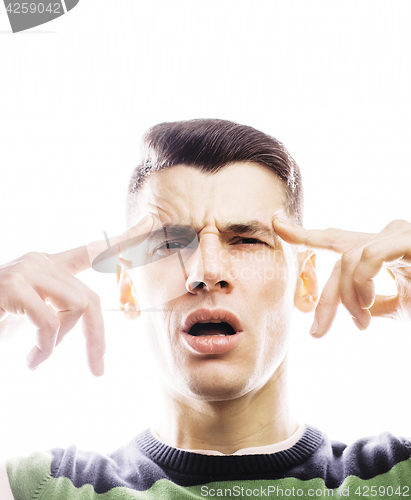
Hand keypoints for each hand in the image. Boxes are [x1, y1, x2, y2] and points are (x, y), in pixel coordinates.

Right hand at [0, 215, 153, 374]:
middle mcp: (40, 262)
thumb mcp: (35, 317)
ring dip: (63, 343)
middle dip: (97, 338)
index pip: (92, 251)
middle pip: (92, 299)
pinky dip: (46, 348)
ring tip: (40, 360)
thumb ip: (62, 313)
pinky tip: (32, 361)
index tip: (150, 227)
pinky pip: (51, 321)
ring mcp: (26, 270)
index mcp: (48, 267)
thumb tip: (93, 321)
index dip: (123, 241)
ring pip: (79, 307)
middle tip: (97, 368)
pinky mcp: (13, 285)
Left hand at [273, 218, 410, 336]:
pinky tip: (369, 303)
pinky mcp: (407, 238)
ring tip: (361, 323)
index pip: (334, 238)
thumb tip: (352, 310)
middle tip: (317, 332)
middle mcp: (386, 234)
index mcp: (380, 247)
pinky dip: (362, 282)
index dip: (303, 233)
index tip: (275, 223)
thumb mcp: (396, 306)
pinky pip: (368, 257)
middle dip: (325, 298)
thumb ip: (370, 302)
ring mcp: (396, 234)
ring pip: (346, 261)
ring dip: (347, 298)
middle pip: (337, 259)